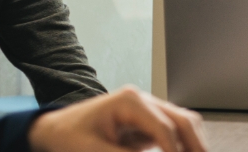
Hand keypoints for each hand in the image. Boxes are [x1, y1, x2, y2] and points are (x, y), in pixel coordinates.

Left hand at [27, 85, 207, 151]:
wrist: (53, 130)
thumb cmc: (68, 137)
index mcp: (130, 101)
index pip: (165, 127)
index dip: (177, 151)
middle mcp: (143, 100)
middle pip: (183, 120)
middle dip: (195, 145)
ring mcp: (147, 109)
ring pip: (184, 123)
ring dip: (193, 143)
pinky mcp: (147, 122)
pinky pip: (173, 131)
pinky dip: (182, 145)